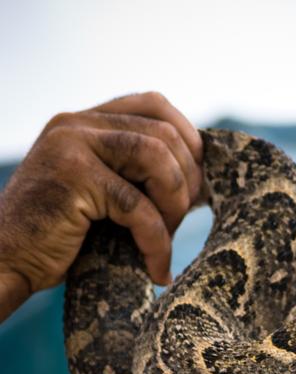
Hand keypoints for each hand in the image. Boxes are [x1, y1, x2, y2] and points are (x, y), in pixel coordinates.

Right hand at [0, 92, 203, 319]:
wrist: (7, 263)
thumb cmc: (57, 242)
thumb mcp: (100, 197)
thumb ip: (132, 176)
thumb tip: (199, 181)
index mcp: (84, 122)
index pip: (153, 104)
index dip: (188, 139)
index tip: (196, 182)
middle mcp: (77, 124)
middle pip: (163, 133)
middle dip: (186, 182)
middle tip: (179, 224)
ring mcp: (72, 146)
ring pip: (156, 158)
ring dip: (175, 205)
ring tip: (166, 242)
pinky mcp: (73, 177)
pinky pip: (138, 206)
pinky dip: (156, 241)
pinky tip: (155, 268)